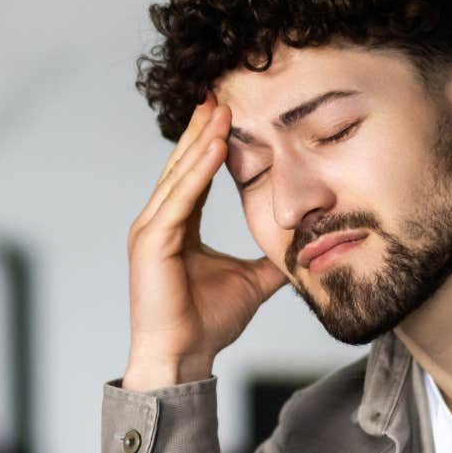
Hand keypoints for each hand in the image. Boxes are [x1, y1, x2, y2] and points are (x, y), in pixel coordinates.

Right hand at [123, 93, 288, 390]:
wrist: (183, 358)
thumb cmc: (205, 325)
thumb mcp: (250, 282)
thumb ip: (269, 261)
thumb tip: (301, 249)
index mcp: (177, 229)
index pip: (194, 176)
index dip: (210, 145)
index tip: (228, 115)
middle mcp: (158, 223)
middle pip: (182, 166)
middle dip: (201, 130)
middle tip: (219, 94)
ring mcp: (150, 231)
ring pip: (179, 176)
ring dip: (201, 142)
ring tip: (220, 111)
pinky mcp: (152, 242)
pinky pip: (179, 198)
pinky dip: (198, 171)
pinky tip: (215, 147)